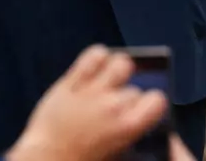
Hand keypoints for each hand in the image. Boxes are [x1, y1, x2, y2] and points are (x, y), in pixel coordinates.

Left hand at [5, 45, 168, 160]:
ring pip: (120, 62)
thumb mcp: (117, 150)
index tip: (145, 104)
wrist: (48, 154)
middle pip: (135, 87)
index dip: (152, 101)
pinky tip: (96, 63)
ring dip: (118, 68)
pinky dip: (97, 56)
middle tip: (116, 104)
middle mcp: (113, 105)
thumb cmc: (81, 157)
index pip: (157, 99)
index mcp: (128, 126)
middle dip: (128, 94)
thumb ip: (131, 129)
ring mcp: (91, 91)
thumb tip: (139, 113)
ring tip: (111, 76)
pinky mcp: (70, 81)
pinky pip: (91, 56)